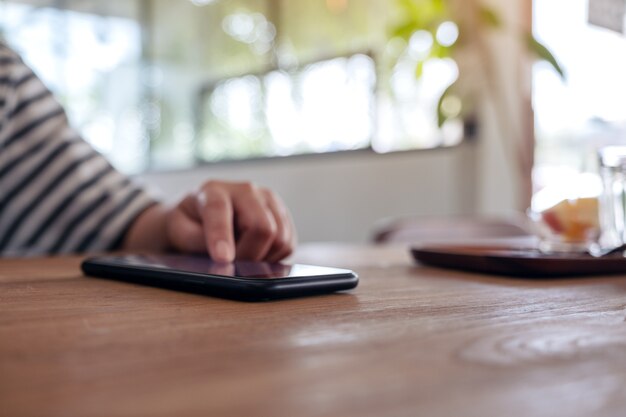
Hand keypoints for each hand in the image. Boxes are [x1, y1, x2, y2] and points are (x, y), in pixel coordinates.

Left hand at [165, 181, 294, 261]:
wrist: (201, 214)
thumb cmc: (188, 223)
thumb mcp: (180, 231)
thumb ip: (198, 242)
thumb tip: (224, 259)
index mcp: (214, 191)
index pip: (219, 210)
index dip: (222, 237)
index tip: (222, 258)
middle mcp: (246, 190)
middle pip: (262, 227)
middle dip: (249, 255)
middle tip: (234, 266)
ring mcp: (268, 200)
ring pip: (280, 238)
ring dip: (263, 258)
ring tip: (243, 258)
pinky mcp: (282, 215)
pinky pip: (289, 244)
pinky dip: (275, 258)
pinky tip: (257, 254)